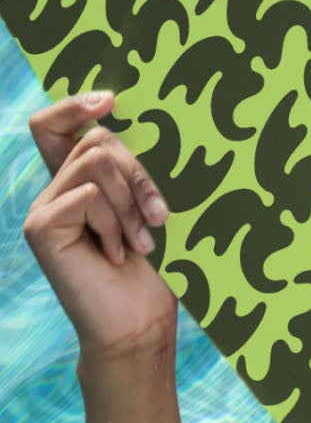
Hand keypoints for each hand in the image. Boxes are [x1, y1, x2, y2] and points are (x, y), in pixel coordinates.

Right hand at [24, 90, 177, 363]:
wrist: (138, 322)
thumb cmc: (155, 268)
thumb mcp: (148, 206)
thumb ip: (133, 170)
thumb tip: (134, 121)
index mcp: (77, 184)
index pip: (53, 126)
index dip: (74, 105)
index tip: (111, 101)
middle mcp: (53, 192)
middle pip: (95, 140)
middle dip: (138, 173)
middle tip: (158, 218)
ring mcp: (42, 209)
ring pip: (96, 162)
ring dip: (131, 200)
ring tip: (142, 241)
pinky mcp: (40, 227)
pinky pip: (89, 193)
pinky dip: (115, 220)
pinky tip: (118, 254)